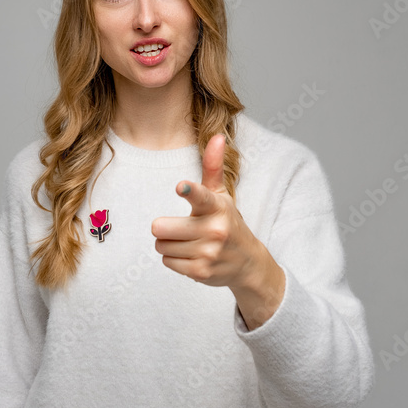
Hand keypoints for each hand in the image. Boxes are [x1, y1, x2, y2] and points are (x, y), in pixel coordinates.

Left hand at [151, 133, 267, 291]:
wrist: (247, 263)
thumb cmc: (227, 222)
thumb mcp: (222, 195)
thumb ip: (213, 167)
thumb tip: (218, 136)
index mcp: (217, 206)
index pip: (201, 196)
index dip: (189, 191)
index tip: (181, 186)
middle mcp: (214, 230)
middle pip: (160, 227)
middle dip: (163, 228)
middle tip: (179, 228)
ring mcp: (208, 253)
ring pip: (161, 245)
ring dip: (168, 244)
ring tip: (188, 242)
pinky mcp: (201, 272)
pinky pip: (167, 262)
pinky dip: (174, 259)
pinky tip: (191, 256)